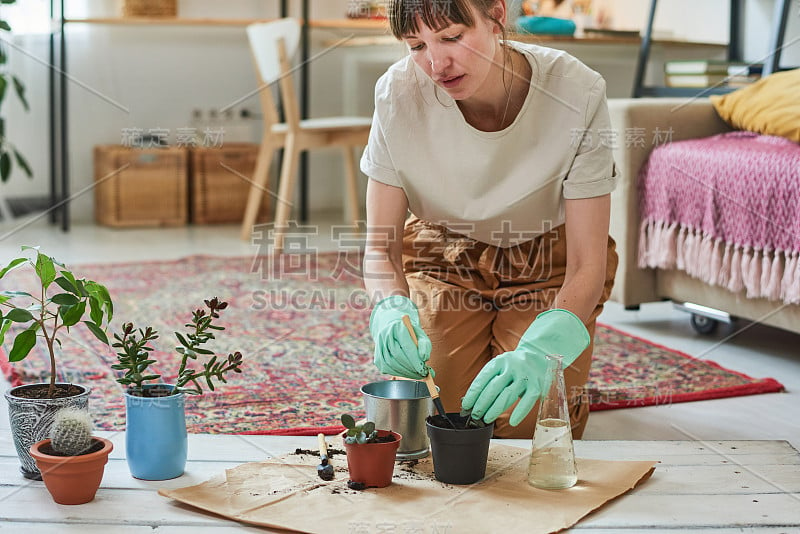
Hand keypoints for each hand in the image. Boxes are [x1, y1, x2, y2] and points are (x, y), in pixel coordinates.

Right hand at [369, 295, 432, 378]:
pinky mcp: (377, 357)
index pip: (406, 345)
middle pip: (397, 355)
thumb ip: (425, 345)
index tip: (424, 370)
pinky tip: (406, 373)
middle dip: (411, 368)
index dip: (415, 360)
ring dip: (405, 372)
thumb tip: (424, 358)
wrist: (394, 330)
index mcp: (398, 327)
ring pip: (390, 363)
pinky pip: (385, 368)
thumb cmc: (410, 334)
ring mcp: (379, 346)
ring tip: (416, 374)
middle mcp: (385, 335)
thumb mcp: (420, 335)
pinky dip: (397, 373)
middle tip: (421, 374)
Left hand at [461, 309, 589, 425]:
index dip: (473, 394)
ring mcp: (525, 376)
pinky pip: (527, 401)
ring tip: (486, 419)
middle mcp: (512, 367)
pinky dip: (519, 412)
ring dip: (495, 409)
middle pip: (493, 388)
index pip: (482, 379)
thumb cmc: (514, 365)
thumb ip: (489, 380)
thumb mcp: (501, 366)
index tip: (466, 405)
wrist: (539, 355)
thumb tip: (472, 400)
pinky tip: (512, 422)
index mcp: (499, 361)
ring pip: (508, 395)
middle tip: (475, 415)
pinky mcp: (537, 386)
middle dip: (482, 404)